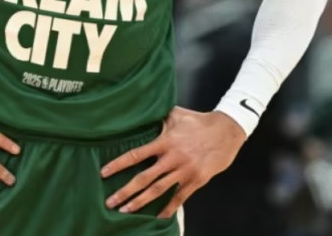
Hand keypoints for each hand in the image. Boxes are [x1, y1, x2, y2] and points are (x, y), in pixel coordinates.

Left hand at [101, 107, 245, 218]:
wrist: (227, 131)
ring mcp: (185, 171)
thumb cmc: (199, 121)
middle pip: (144, 178)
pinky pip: (180, 197)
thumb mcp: (176, 115)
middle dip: (126, 192)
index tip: (104, 173)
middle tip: (110, 202)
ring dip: (141, 202)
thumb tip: (140, 114)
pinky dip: (169, 208)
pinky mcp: (197, 180)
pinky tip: (159, 217)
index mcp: (165, 141)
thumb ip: (158, 118)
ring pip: (159, 190)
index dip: (119, 165)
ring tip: (126, 211)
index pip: (136, 155)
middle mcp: (173, 158)